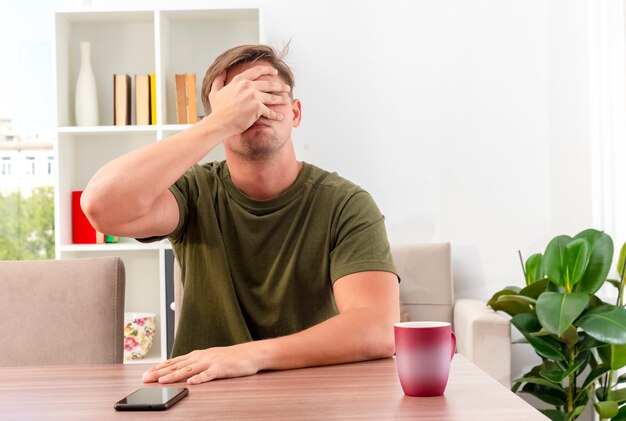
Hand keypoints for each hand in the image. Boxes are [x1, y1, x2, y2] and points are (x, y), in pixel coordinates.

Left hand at [142, 342, 260, 384]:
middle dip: (160, 372)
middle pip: (178, 365)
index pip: (174, 361)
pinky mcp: (221, 369)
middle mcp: (202, 357)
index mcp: (198, 355)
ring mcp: (211, 362)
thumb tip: (180, 372)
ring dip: (175, 375)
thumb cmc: (230, 358)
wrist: (250, 354)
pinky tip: (191, 383)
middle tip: (146, 378)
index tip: (147, 373)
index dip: (160, 367)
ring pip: (189, 370)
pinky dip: (200, 379)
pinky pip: (209, 375)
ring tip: (162, 380)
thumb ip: (195, 364)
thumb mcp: (209, 358)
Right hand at [207, 65, 290, 136]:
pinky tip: (280, 116)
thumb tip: (221, 71)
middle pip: (269, 84)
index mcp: (239, 81)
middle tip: (286, 87)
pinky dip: (276, 115)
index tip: (274, 72)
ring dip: (282, 99)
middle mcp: (248, 86)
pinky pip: (270, 111)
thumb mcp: (215, 92)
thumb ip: (219, 80)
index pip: (256, 71)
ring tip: (287, 100)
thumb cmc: (218, 110)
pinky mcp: (257, 108)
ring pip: (272, 97)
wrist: (219, 123)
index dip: (267, 70)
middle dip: (280, 86)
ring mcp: (253, 96)